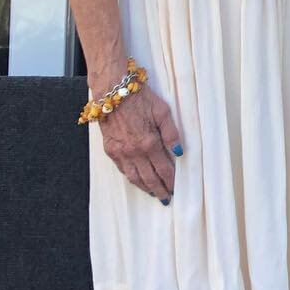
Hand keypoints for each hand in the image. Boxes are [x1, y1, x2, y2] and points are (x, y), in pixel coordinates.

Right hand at [96, 83, 181, 198]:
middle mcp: (134, 152)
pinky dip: (130, 177)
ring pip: (133, 177)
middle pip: (148, 178)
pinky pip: (121, 169)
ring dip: (144, 187)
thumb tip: (179, 152)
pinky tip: (136, 180)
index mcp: (149, 143)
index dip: (170, 181)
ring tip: (153, 193)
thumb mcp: (162, 111)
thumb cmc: (140, 98)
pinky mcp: (109, 149)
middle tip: (166, 198)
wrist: (112, 91)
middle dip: (159, 190)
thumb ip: (172, 133)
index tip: (176, 189)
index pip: (163, 169)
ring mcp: (120, 152)